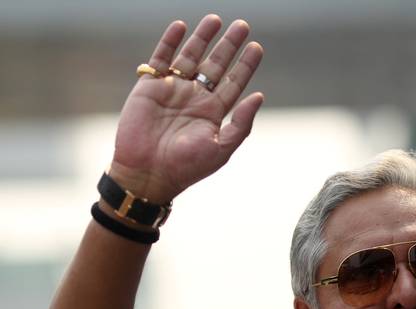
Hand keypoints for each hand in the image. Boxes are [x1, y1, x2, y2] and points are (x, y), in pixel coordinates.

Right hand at [109, 15, 263, 203]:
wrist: (148, 173)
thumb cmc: (186, 167)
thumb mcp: (220, 148)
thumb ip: (240, 123)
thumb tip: (259, 96)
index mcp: (213, 113)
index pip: (233, 82)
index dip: (245, 65)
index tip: (257, 47)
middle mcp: (195, 98)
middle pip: (216, 64)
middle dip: (229, 45)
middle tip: (243, 25)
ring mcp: (173, 90)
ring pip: (191, 56)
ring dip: (203, 38)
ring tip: (216, 19)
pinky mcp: (150, 87)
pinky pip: (161, 59)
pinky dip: (170, 42)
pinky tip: (182, 26)